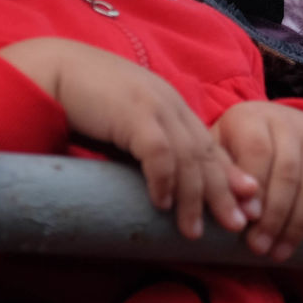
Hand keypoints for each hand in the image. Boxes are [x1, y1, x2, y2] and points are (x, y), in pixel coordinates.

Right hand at [0, 38, 258, 239]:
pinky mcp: (133, 113)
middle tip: (237, 226)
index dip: (230, 176)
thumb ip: (147, 151)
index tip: (248, 205)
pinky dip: (163, 180)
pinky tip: (161, 205)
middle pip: (207, 154)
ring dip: (193, 198)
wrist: (54, 71)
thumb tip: (163, 192)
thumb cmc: (86, 103)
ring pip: (188, 157)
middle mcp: (171, 104)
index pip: (209, 145)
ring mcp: (155, 106)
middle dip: (225, 192)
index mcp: (173, 107)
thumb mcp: (127, 128)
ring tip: (193, 231)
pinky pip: (158, 151)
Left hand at [212, 102, 302, 261]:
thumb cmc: (236, 150)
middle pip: (288, 172)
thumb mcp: (220, 156)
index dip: (255, 189)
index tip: (246, 223)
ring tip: (280, 252)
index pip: (258, 151)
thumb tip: (239, 213)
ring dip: (297, 224)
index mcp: (251, 117)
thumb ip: (225, 179)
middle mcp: (288, 120)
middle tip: (260, 248)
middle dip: (274, 217)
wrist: (274, 126)